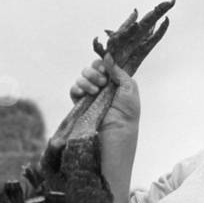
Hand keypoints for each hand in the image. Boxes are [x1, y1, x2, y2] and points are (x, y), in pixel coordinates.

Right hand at [70, 54, 139, 202]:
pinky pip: (73, 91)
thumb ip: (120, 73)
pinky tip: (81, 95)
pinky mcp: (78, 110)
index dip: (105, 64)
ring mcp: (90, 101)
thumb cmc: (124, 124)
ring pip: (83, 79)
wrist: (109, 146)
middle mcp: (104, 94)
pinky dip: (76, 88)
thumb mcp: (130, 95)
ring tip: (93, 91)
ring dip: (86, 79)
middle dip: (95, 71)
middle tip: (101, 83)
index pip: (108, 68)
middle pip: (94, 70)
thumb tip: (109, 56)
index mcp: (118, 90)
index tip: (107, 70)